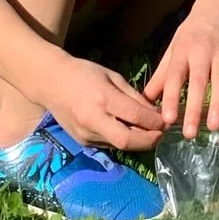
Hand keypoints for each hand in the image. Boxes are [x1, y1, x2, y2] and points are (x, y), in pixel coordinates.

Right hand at [45, 55, 165, 151]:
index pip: (135, 116)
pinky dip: (123, 141)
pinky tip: (131, 132)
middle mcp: (94, 120)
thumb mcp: (112, 77)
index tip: (168, 121)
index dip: (155, 122)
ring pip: (119, 146)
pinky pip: (109, 145)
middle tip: (162, 134)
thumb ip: (133, 96)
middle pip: (127, 140)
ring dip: (138, 142)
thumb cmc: (84, 74)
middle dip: (149, 140)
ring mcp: (86, 135)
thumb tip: (154, 112)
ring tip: (150, 133)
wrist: (51, 84)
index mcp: (103, 99)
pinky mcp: (82, 142)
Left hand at [144, 0, 218, 136]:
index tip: (168, 119)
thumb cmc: (191, 35)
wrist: (218, 9)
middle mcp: (201, 52)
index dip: (171, 97)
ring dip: (218, 103)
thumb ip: (161, 77)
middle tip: (190, 133)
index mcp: (182, 51)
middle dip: (194, 108)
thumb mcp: (173, 50)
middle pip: (198, 81)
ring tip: (214, 126)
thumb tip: (145, 103)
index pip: (174, 76)